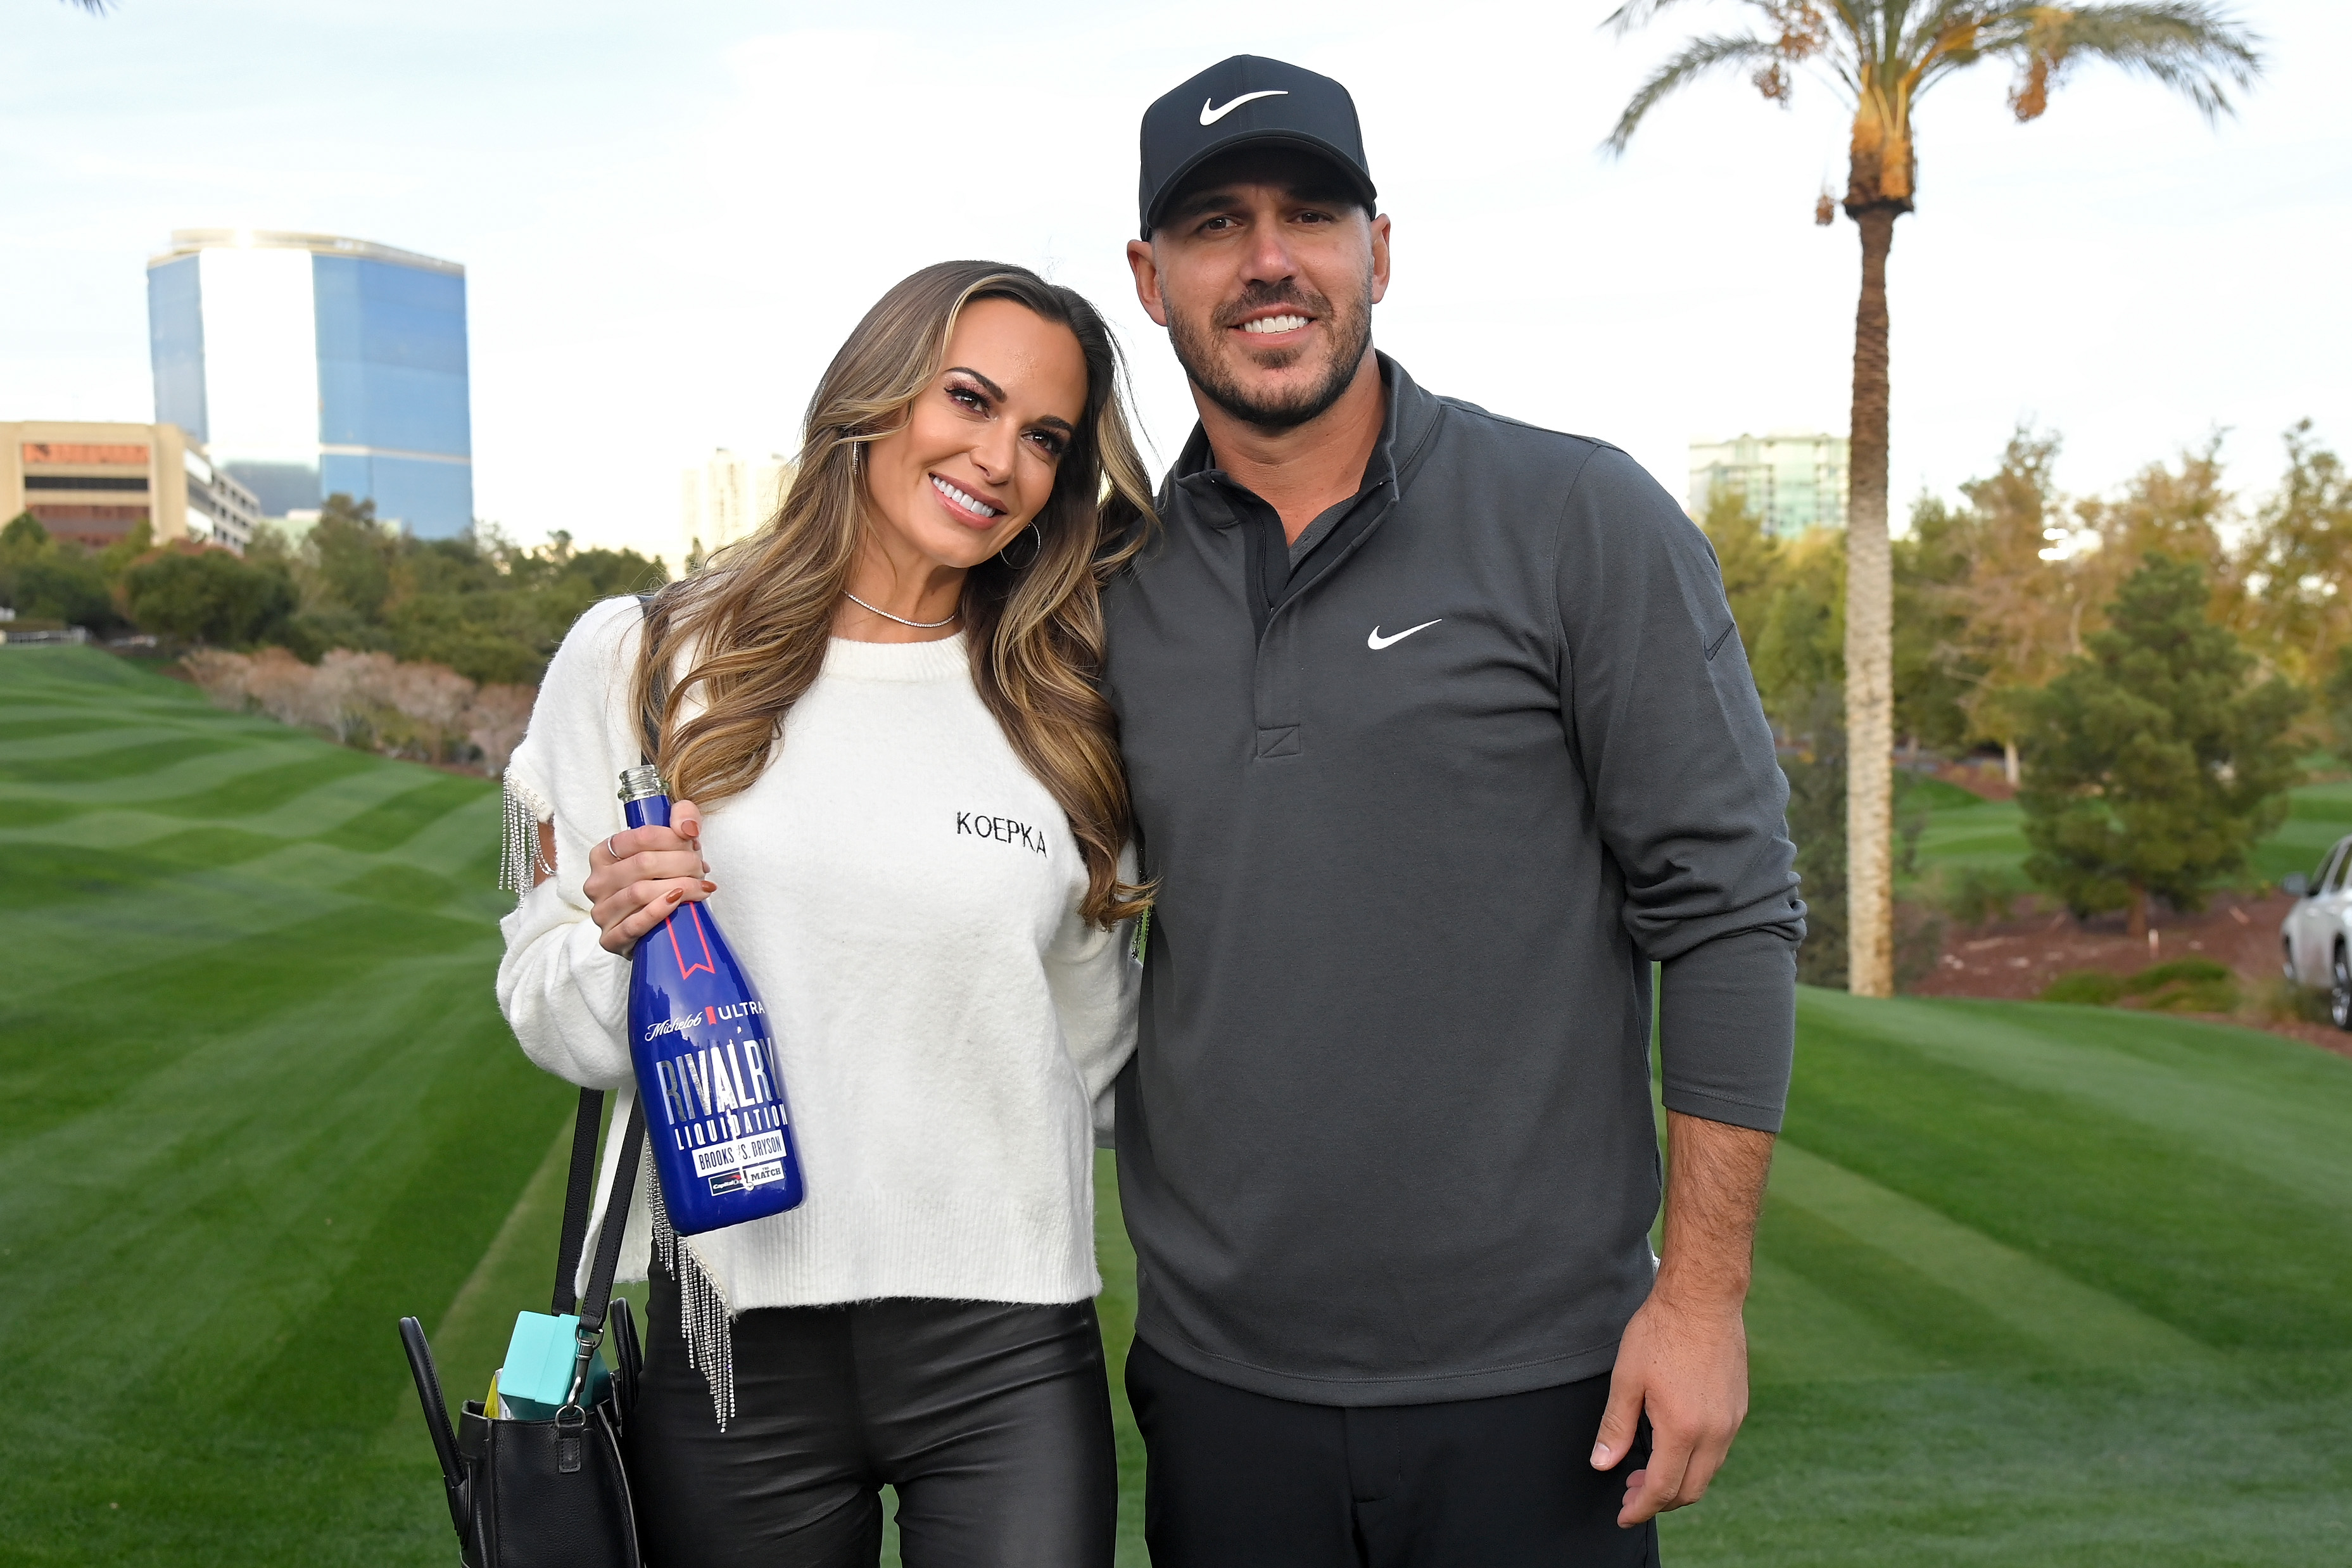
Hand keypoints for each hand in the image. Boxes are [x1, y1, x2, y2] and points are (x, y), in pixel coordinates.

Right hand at [582, 799, 711, 955]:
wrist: (659, 925)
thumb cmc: (664, 879)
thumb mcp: (674, 843)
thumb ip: (683, 817)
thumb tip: (688, 827)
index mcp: (604, 854)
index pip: (641, 837)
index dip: (673, 839)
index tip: (693, 845)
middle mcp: (597, 882)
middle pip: (643, 864)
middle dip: (682, 863)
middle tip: (700, 869)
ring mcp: (601, 911)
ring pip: (640, 892)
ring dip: (678, 887)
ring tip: (699, 887)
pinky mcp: (610, 938)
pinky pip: (633, 924)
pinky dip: (658, 912)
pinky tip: (677, 903)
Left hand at [1590, 1290, 1748, 1525]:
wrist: (1704, 1298)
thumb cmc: (1661, 1331)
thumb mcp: (1627, 1378)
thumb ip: (1615, 1426)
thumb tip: (1602, 1464)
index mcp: (1683, 1428)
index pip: (1662, 1488)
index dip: (1640, 1508)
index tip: (1623, 1515)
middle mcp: (1714, 1432)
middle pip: (1690, 1490)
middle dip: (1659, 1501)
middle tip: (1630, 1493)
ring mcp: (1731, 1421)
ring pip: (1707, 1473)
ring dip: (1679, 1482)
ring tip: (1647, 1471)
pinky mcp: (1738, 1408)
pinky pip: (1718, 1451)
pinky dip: (1695, 1461)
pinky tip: (1673, 1446)